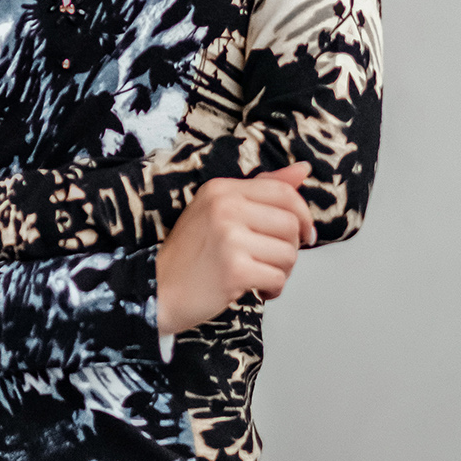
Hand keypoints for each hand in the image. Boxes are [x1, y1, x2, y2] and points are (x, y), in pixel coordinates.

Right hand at [155, 162, 314, 336]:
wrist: (157, 290)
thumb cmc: (190, 254)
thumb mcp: (218, 210)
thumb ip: (261, 188)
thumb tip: (303, 170)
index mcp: (222, 189)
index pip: (283, 192)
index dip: (303, 215)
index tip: (304, 233)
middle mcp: (225, 208)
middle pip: (291, 224)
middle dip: (291, 249)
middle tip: (273, 261)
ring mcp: (229, 238)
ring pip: (288, 254)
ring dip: (282, 272)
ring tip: (261, 276)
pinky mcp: (234, 270)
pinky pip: (277, 278)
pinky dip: (273, 289)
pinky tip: (257, 290)